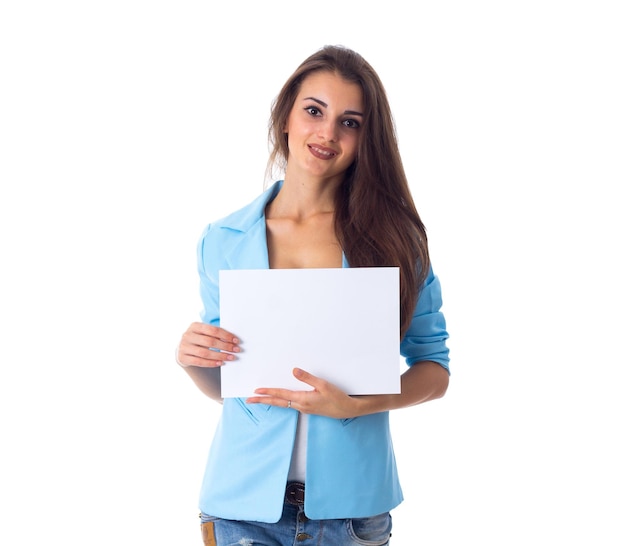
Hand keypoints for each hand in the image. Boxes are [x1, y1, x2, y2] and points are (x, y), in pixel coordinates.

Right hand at [176, 322, 239, 367]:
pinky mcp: (183, 358)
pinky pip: (199, 362)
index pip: (213, 330)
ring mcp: (184, 347)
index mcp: (195, 326)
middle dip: (225, 346)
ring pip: (205, 353)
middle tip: (236, 350)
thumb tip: (233, 340)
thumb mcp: (204, 333)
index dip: (226, 335)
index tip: (236, 341)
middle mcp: (188, 335)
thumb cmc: (198, 339)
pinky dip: (211, 363)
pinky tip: (220, 363)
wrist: (183, 349)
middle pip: (210, 341)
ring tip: (230, 357)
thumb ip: (215, 334)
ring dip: (220, 356)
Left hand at [246, 368, 360, 418]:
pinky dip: (281, 401)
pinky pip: (290, 404)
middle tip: (249, 400)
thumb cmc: (337, 397)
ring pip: (283, 404)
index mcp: (303, 399)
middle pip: (278, 402)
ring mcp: (304, 408)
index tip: (256, 391)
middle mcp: (301, 406)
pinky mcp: (308, 408)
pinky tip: (280, 399)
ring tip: (261, 399)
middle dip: (263, 401)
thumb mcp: (323, 384)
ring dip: (271, 401)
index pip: (281, 395)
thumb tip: (294, 370)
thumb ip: (307, 377)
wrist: (348, 409)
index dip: (268, 392)